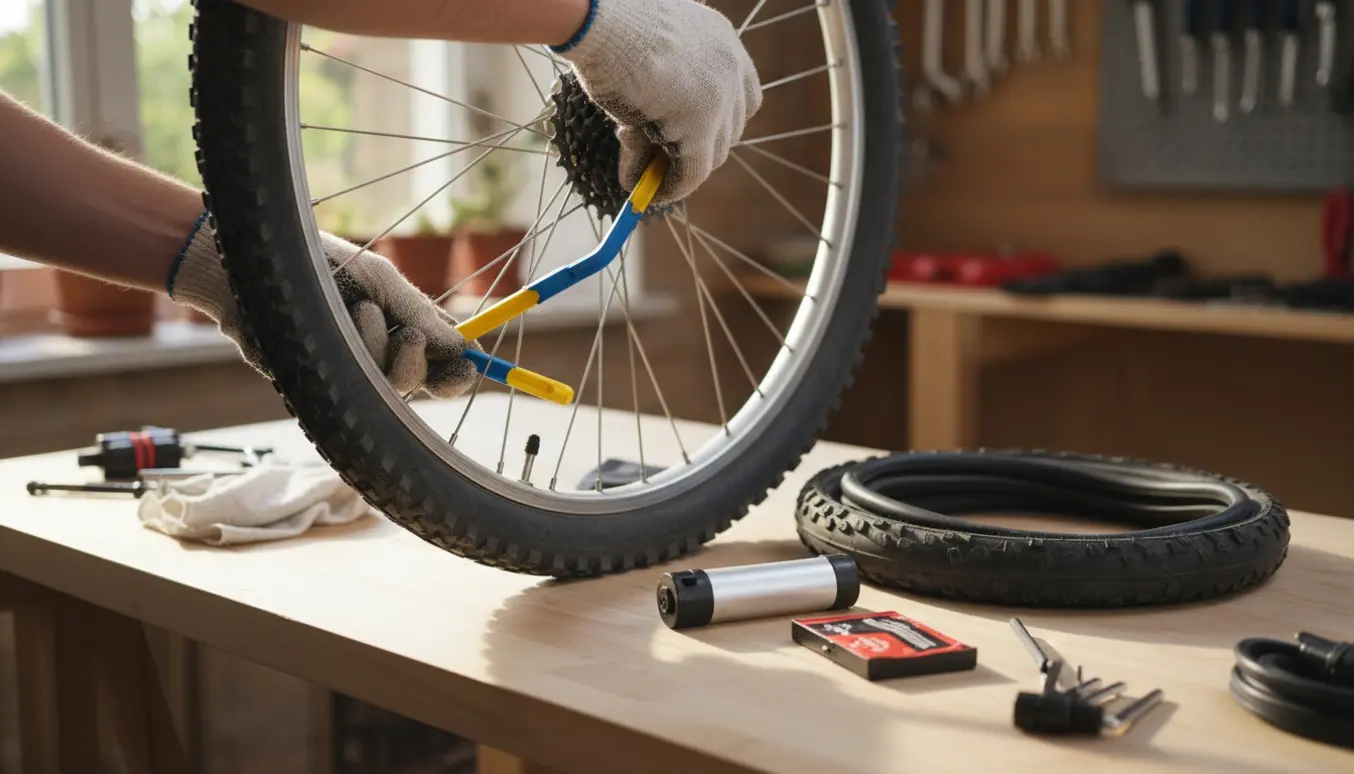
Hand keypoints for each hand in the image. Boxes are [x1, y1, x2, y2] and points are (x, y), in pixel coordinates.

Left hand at [170, 220, 482, 397]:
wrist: (262, 262)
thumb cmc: (319, 264)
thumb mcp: (380, 280)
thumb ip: (419, 313)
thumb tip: (462, 346)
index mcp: (400, 336)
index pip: (441, 371)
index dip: (458, 375)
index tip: (468, 365)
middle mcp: (378, 361)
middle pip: (421, 386)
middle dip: (419, 361)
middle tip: (407, 333)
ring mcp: (348, 375)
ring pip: (389, 387)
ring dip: (382, 347)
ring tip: (359, 310)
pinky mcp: (318, 383)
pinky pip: (353, 384)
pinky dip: (355, 348)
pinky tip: (339, 322)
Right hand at [553, 0, 762, 206]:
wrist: (601, 20)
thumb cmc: (610, 28)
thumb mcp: (646, 59)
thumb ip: (661, 98)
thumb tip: (647, 150)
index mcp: (721, 40)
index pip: (742, 96)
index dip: (719, 124)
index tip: (693, 139)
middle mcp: (731, 66)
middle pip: (729, 130)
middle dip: (699, 151)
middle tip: (663, 164)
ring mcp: (720, 98)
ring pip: (710, 155)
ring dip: (679, 171)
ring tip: (646, 177)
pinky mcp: (700, 126)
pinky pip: (691, 172)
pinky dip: (673, 188)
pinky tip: (653, 194)